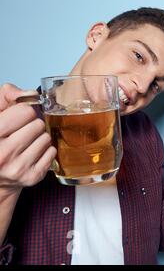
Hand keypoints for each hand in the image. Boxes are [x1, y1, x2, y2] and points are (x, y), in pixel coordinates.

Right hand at [0, 83, 56, 197]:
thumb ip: (6, 96)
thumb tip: (30, 93)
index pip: (25, 111)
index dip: (23, 111)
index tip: (17, 118)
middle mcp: (2, 153)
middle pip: (37, 124)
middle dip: (32, 125)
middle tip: (21, 132)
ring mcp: (17, 167)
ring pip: (46, 138)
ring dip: (39, 138)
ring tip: (26, 143)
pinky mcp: (32, 176)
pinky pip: (52, 152)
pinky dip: (45, 150)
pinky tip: (32, 154)